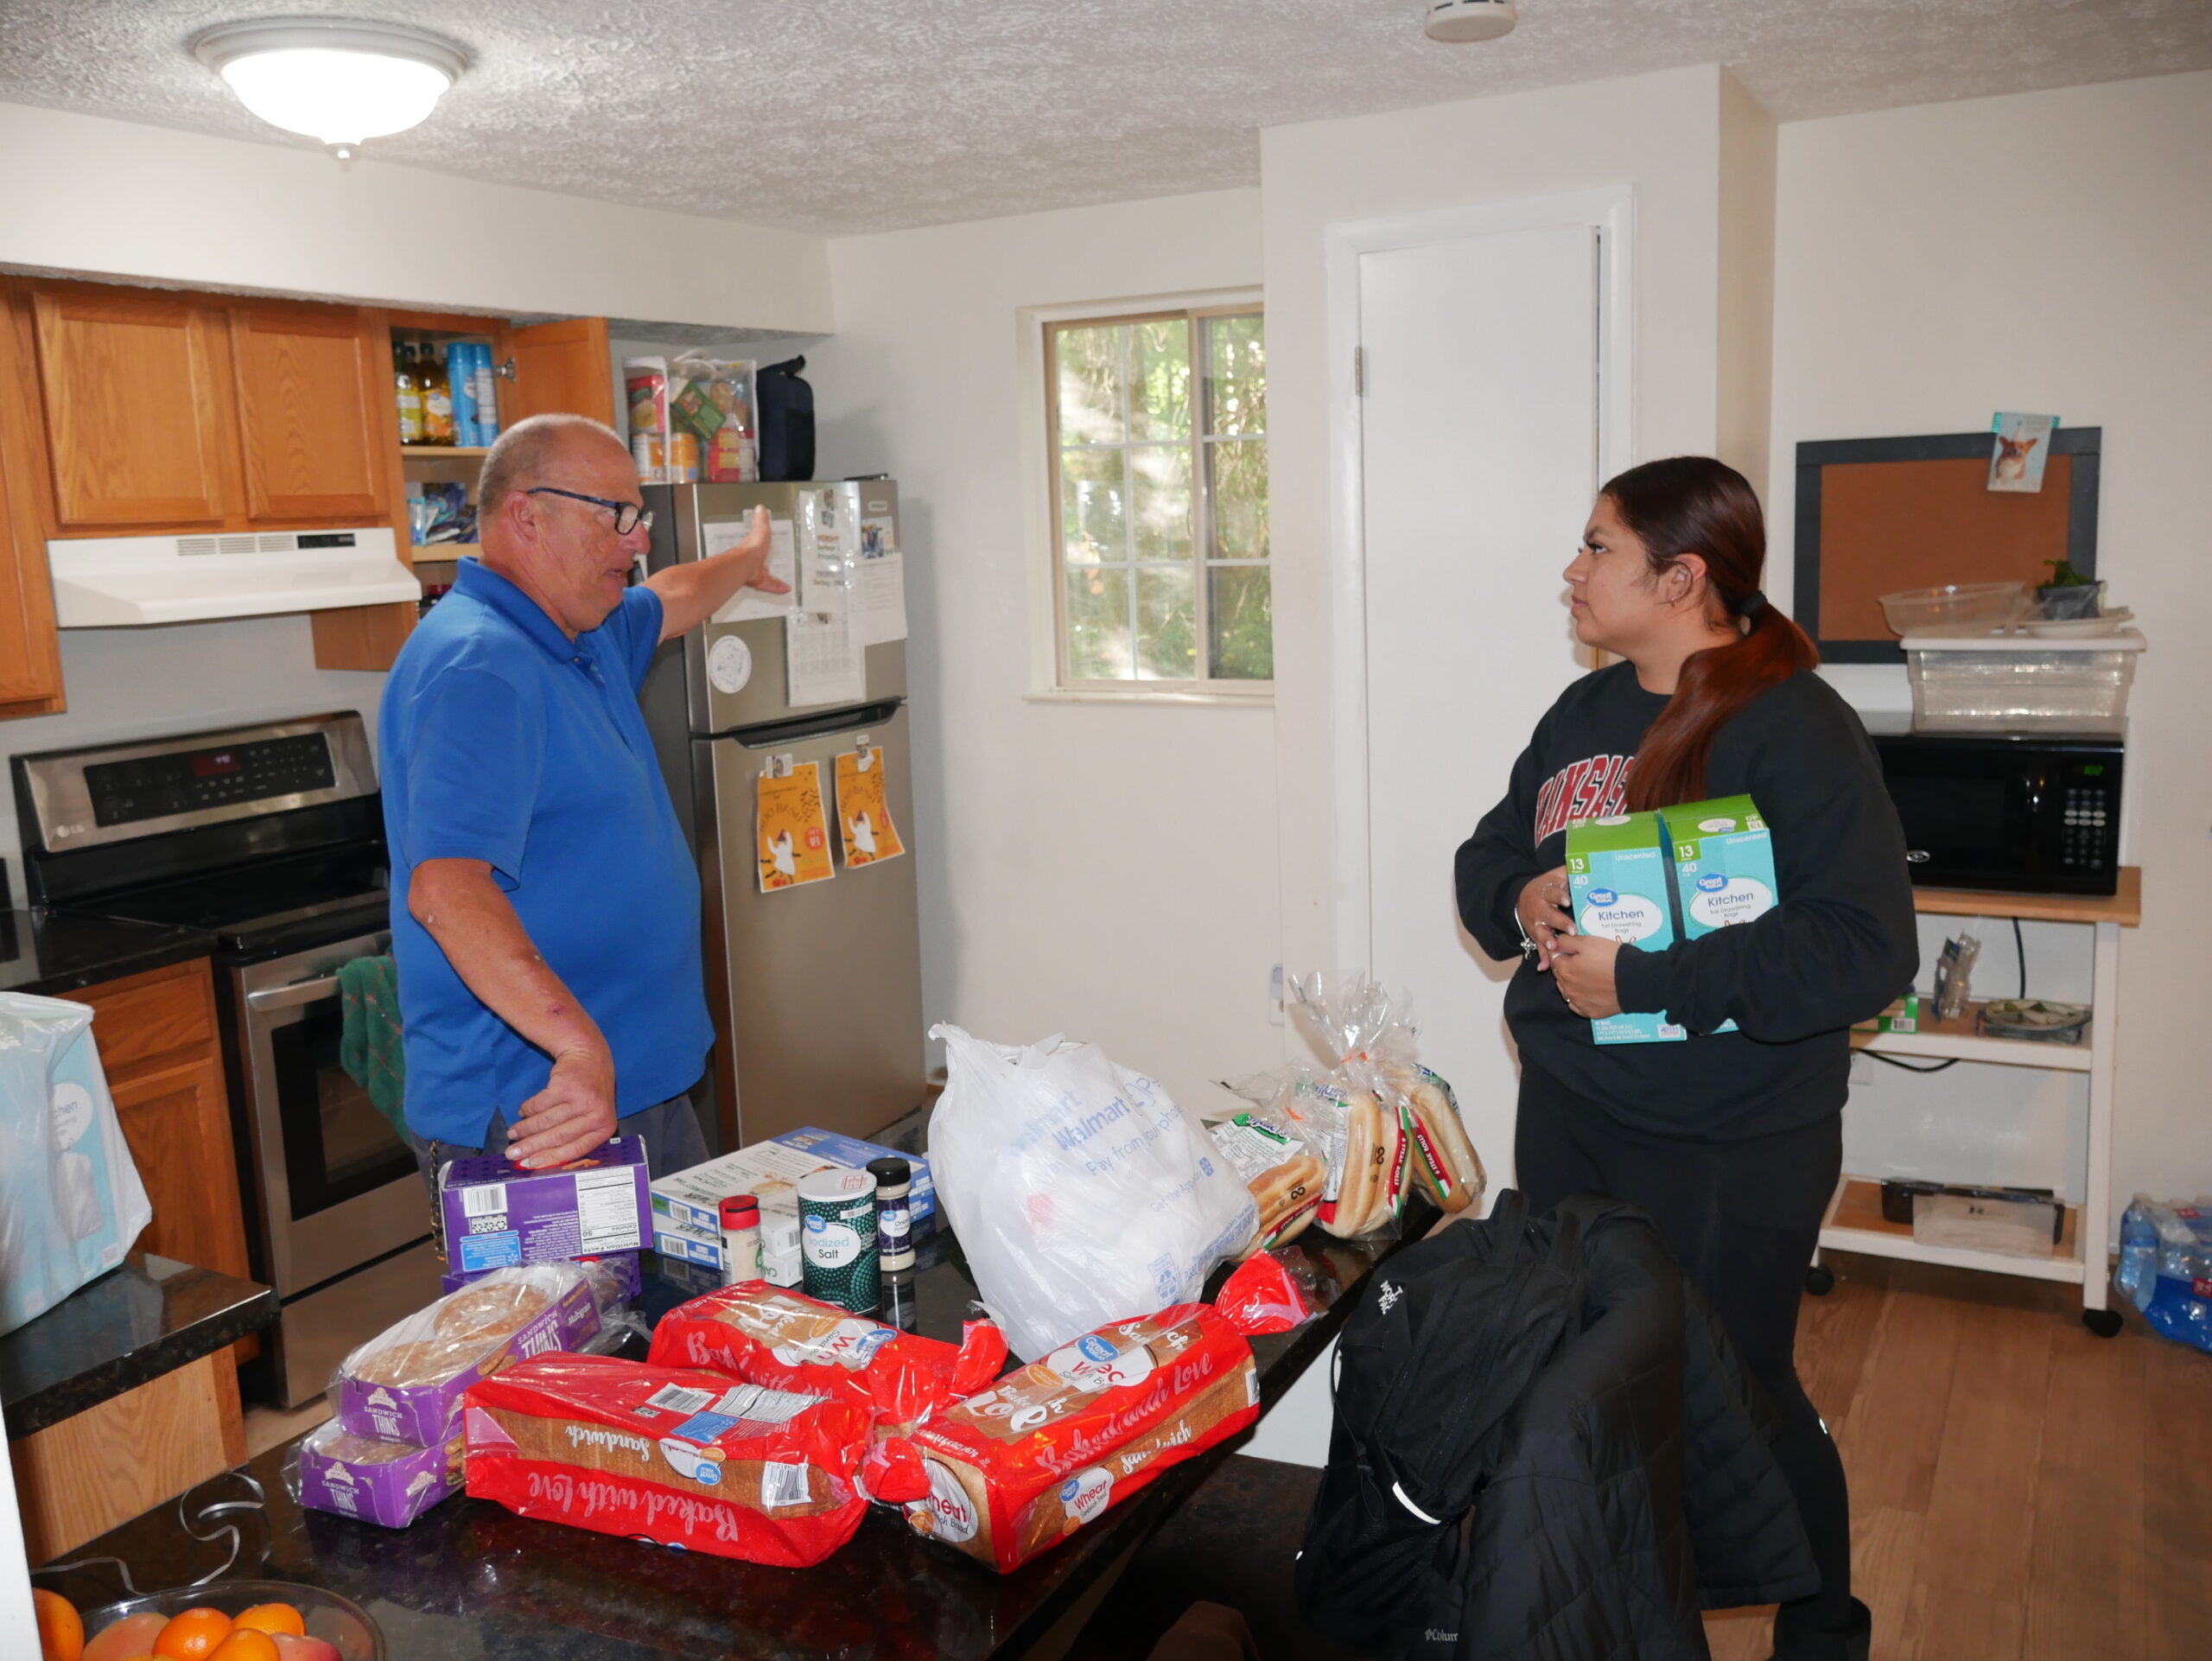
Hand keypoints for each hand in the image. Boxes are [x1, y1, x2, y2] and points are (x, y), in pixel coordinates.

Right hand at [504, 1044, 617, 1168]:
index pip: (575, 1149)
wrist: (591, 1055)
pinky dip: (528, 1109)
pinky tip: (522, 1112)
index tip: (530, 1164)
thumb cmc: (590, 1092)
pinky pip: (540, 1104)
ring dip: (525, 1129)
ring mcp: (582, 1099)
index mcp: (605, 1127)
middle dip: (531, 1147)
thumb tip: (541, 1159)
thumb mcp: (591, 1116)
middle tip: (512, 1153)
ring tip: (512, 1133)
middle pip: (558, 1137)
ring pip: (546, 1121)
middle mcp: (597, 1114)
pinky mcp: (566, 1086)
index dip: (550, 1159)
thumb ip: (575, 1136)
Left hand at [728, 506, 788, 594]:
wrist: (746, 563)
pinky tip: (784, 589)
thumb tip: (760, 508)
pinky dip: (777, 587)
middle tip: (774, 572)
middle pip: (763, 565)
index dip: (765, 550)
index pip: (761, 549)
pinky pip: (770, 585)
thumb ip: (761, 520)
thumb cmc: (753, 547)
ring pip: (766, 577)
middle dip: (768, 569)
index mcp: (756, 549)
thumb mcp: (761, 529)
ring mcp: (756, 571)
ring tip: (783, 585)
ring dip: (775, 581)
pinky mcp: (759, 580)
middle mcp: (754, 560)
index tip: (768, 553)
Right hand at [1515, 867, 1574, 969]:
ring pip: (1541, 933)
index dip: (1559, 896)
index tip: (1567, 900)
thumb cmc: (1545, 887)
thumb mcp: (1553, 877)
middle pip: (1548, 915)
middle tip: (1571, 929)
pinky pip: (1538, 948)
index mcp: (1545, 892)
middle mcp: (1539, 909)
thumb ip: (1567, 872)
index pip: (1552, 893)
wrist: (1520, 899)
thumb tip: (1585, 863)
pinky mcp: (1535, 936)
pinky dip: (1541, 958)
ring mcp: (1536, 924)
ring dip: (1547, 941)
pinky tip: (1544, 967)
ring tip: (1554, 947)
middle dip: (1559, 922)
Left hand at [1552, 933, 1622, 1017]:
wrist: (1635, 981)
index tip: (1574, 950)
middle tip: (1583, 961)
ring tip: (1588, 975)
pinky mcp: (1589, 1012)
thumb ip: (1566, 942)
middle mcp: (1567, 988)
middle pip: (1560, 975)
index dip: (1563, 952)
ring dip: (1572, 982)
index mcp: (1565, 970)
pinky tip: (1591, 991)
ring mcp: (1578, 1002)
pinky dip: (1581, 997)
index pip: (1555, 958)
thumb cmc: (1612, 959)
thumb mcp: (1588, 942)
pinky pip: (1578, 1004)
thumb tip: (1555, 944)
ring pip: (1567, 990)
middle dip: (1566, 967)